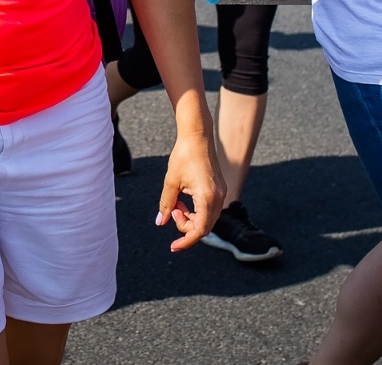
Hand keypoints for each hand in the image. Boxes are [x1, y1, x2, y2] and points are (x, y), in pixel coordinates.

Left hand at [156, 129, 224, 251]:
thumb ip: (166, 204)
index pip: (200, 230)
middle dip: (186, 226)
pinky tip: (184, 199)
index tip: (174, 246)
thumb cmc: (183, 156)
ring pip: (207, 218)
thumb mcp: (171, 182)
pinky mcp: (220, 189)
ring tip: (176, 203)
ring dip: (191, 217)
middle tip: (172, 211)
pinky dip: (196, 210)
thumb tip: (160, 222)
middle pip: (205, 227)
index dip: (186, 241)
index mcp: (207, 197)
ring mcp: (221, 193)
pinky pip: (209, 209)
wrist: (198, 136)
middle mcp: (218, 197)